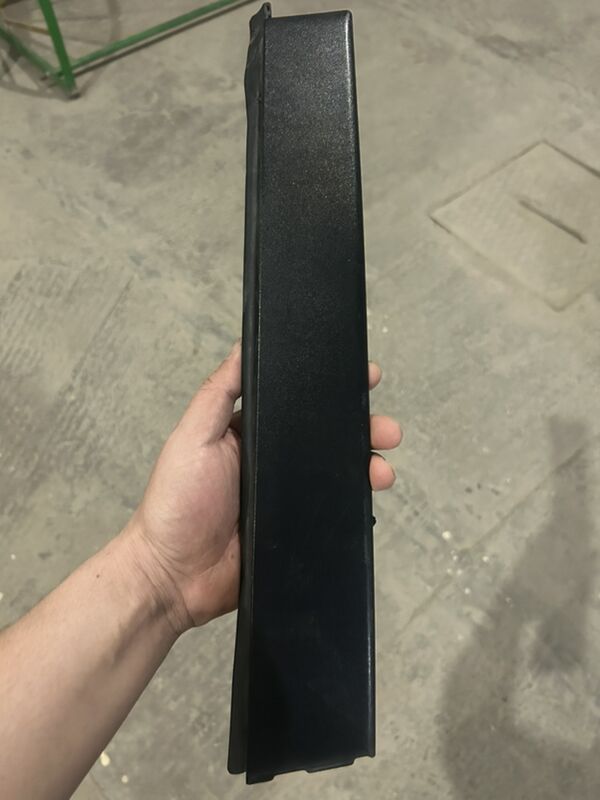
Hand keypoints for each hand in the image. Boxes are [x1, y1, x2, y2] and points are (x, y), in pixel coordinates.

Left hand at [126, 343, 401, 633]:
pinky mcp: (296, 529)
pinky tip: (368, 499)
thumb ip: (219, 392)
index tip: (363, 379)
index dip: (332, 390)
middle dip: (363, 429)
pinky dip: (354, 505)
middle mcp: (272, 461)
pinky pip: (332, 512)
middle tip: (386, 430)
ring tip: (383, 470)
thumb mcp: (193, 436)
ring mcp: (286, 497)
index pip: (298, 403)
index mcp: (250, 433)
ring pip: (337, 475)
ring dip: (366, 467)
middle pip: (328, 438)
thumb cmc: (175, 503)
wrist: (174, 577)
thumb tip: (243, 345)